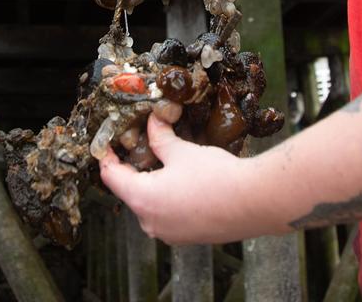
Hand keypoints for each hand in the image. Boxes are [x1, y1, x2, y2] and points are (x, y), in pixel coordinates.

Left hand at [99, 115, 260, 244]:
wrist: (254, 202)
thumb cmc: (216, 177)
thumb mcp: (182, 151)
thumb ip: (161, 137)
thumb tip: (152, 122)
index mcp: (142, 200)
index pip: (111, 177)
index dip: (107, 157)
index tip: (108, 144)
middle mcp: (150, 223)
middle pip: (130, 191)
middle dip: (134, 169)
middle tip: (141, 146)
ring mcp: (169, 234)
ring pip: (151, 204)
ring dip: (153, 184)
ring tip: (165, 161)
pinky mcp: (187, 237)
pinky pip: (169, 215)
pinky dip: (169, 198)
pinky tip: (185, 182)